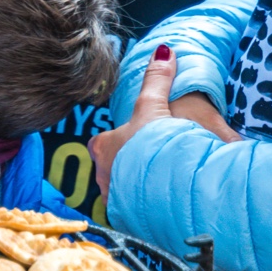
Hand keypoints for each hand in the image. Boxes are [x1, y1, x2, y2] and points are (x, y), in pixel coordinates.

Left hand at [89, 46, 240, 197]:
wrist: (170, 186)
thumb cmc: (157, 143)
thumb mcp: (156, 107)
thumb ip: (158, 80)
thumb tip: (163, 50)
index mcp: (103, 146)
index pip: (106, 142)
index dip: (128, 141)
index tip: (145, 142)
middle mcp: (101, 174)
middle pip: (117, 167)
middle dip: (135, 167)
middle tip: (159, 165)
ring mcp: (114, 199)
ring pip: (127, 190)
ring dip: (144, 187)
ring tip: (166, 186)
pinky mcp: (130, 219)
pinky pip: (139, 212)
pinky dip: (151, 207)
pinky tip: (167, 205)